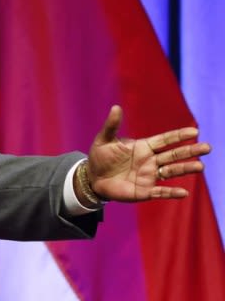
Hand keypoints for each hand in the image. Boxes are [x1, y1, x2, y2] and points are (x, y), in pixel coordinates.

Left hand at [85, 105, 210, 202]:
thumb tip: (116, 107)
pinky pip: (160, 192)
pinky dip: (171, 192)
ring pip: (171, 171)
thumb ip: (112, 125)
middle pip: (174, 155)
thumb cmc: (100, 157)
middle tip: (207, 148)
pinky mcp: (144, 191)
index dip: (179, 136)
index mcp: (144, 147)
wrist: (92, 178)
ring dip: (185, 169)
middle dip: (190, 151)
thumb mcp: (104, 140)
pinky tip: (183, 192)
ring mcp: (149, 176)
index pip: (165, 140)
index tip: (194, 132)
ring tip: (200, 167)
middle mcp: (150, 161)